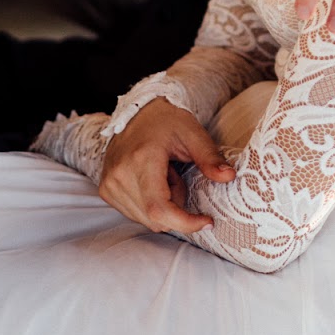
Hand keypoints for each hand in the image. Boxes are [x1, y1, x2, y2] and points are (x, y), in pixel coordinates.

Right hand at [98, 97, 233, 233]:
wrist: (137, 112)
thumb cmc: (167, 121)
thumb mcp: (193, 133)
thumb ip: (210, 157)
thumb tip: (228, 176)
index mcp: (141, 160)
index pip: (159, 209)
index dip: (185, 223)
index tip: (206, 221)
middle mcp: (120, 175)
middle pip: (156, 218)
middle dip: (176, 207)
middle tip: (177, 176)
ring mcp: (109, 184)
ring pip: (146, 219)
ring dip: (163, 205)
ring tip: (163, 175)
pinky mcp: (105, 190)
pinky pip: (135, 214)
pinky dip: (150, 204)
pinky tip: (151, 180)